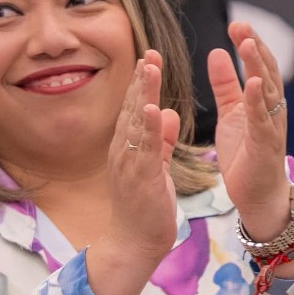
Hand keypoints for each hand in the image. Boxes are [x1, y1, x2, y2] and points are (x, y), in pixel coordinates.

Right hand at [88, 51, 181, 294]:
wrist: (135, 243)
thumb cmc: (145, 206)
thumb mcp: (156, 166)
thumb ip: (162, 140)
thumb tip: (169, 112)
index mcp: (129, 147)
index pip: (137, 109)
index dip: (143, 83)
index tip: (150, 57)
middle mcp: (124, 151)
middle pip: (133, 109)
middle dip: (141, 80)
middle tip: (149, 52)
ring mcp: (129, 164)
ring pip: (136, 123)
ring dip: (143, 95)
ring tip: (150, 68)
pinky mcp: (139, 179)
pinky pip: (144, 150)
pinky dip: (150, 128)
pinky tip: (155, 108)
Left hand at [209, 22, 293, 237]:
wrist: (258, 195)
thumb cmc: (246, 154)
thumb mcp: (231, 113)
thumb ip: (226, 84)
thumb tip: (219, 52)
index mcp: (262, 101)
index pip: (259, 66)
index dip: (249, 44)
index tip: (237, 24)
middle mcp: (272, 110)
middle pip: (266, 72)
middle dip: (255, 47)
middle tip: (242, 24)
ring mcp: (271, 126)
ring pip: (267, 91)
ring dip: (258, 66)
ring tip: (248, 44)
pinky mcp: (265, 145)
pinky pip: (262, 120)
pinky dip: (258, 101)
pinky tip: (254, 83)